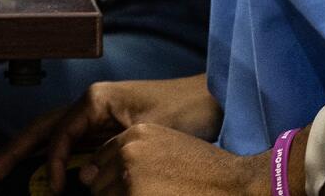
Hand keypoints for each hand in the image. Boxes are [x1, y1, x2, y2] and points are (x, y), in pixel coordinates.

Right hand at [0, 77, 222, 186]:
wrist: (212, 101)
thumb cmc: (184, 112)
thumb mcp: (147, 132)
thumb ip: (112, 153)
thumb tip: (83, 178)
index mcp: (96, 100)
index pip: (60, 134)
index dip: (52, 163)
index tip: (56, 190)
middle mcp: (91, 104)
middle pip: (43, 128)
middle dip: (14, 150)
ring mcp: (97, 114)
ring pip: (52, 134)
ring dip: (27, 152)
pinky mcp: (106, 127)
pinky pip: (71, 142)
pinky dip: (52, 155)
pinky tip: (40, 168)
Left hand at [75, 125, 263, 194]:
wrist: (236, 184)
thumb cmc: (206, 170)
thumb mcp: (165, 145)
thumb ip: (131, 155)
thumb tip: (88, 175)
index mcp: (133, 135)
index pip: (98, 161)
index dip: (107, 180)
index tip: (124, 189)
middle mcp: (127, 152)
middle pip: (95, 183)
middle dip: (111, 194)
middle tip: (143, 194)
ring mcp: (130, 177)